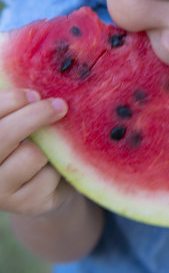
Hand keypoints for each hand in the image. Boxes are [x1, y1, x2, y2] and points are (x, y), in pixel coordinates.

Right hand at [0, 88, 73, 215]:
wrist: (44, 182)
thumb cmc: (28, 137)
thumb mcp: (19, 117)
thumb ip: (16, 103)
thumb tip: (26, 69)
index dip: (10, 101)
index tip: (34, 94)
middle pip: (3, 135)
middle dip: (34, 116)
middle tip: (60, 106)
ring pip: (31, 155)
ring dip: (50, 144)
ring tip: (50, 144)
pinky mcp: (24, 204)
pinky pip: (50, 175)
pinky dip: (59, 165)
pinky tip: (55, 166)